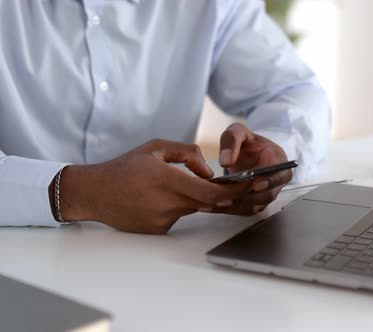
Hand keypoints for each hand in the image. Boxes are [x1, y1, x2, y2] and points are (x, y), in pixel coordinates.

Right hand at [50, 139, 249, 233]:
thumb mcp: (155, 148)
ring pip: (194, 209)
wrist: (94, 193)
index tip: (248, 186)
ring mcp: (163, 220)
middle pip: (209, 204)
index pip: (211, 193)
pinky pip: (179, 217)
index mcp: (167, 180)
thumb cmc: (125, 167)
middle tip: (240, 188)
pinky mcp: (158, 230)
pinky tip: (158, 199)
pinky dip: (178, 207)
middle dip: (226, 196)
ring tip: (178, 186)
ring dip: (197, 199)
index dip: (234, 192)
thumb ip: (187, 153)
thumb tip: (210, 171)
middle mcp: (167, 203)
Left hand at [212, 123, 292, 214]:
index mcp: (278, 161)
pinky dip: (227, 210)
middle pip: (266, 195)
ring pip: (253, 206)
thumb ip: (231, 140)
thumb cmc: (246, 142)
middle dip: (246, 197)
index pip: (280, 175)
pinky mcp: (254, 204)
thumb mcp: (238, 131)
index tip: (256, 184)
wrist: (247, 154)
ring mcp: (265, 195)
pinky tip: (209, 206)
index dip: (270, 181)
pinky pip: (242, 211)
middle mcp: (275, 182)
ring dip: (234, 206)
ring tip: (213, 203)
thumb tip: (226, 160)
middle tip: (226, 197)